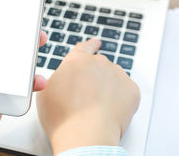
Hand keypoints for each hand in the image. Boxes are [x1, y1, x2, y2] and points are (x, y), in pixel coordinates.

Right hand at [36, 39, 139, 154]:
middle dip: (96, 78)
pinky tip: (109, 111)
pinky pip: (127, 91)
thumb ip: (59, 78)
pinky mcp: (132, 90)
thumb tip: (64, 79)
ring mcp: (117, 75)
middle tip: (88, 97)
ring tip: (97, 109)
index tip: (95, 44)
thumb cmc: (63, 118)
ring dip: (108, 89)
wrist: (86, 135)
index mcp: (77, 60)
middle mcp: (99, 63)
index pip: (85, 47)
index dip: (90, 46)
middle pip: (99, 66)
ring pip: (114, 78)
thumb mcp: (47, 91)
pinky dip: (121, 100)